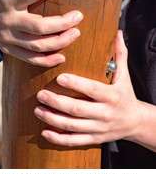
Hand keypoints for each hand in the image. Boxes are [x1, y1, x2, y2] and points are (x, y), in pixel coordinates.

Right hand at [0, 0, 82, 66]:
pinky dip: (46, 61)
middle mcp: (8, 21)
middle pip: (39, 26)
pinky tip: (62, 57)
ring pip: (37, 45)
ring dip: (60, 42)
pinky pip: (29, 59)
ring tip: (76, 33)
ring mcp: (9, 38)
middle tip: (79, 16)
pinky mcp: (9, 49)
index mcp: (7, 0)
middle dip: (62, 22)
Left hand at [34, 30, 146, 145]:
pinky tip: (45, 131)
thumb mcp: (125, 75)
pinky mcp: (94, 139)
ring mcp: (99, 128)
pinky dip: (58, 139)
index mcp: (112, 96)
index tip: (59, 78)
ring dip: (52, 119)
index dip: (76, 84)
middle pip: (77, 109)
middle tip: (40, 94)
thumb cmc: (126, 94)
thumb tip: (117, 32)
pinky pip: (74, 141)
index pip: (92, 89)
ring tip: (38, 109)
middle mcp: (105, 113)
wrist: (135, 122)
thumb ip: (120, 53)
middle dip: (56, 102)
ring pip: (72, 126)